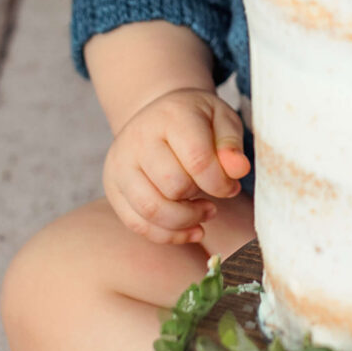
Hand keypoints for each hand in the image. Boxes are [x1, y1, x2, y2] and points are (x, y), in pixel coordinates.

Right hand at [102, 87, 251, 245]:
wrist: (158, 115)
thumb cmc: (197, 121)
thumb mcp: (222, 120)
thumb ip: (231, 145)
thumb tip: (239, 170)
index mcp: (171, 115)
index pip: (197, 160)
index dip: (220, 183)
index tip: (231, 186)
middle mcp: (139, 137)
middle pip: (173, 186)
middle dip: (200, 201)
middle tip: (214, 198)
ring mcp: (120, 162)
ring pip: (151, 209)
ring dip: (184, 222)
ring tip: (203, 214)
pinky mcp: (112, 185)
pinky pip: (137, 223)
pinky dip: (167, 235)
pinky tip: (189, 229)